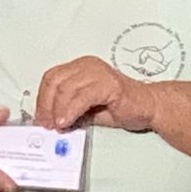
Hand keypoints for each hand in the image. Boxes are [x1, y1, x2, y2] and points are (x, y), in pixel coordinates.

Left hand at [35, 56, 161, 132]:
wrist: (149, 107)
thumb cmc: (121, 106)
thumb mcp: (87, 109)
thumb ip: (69, 110)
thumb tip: (49, 120)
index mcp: (81, 67)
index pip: (51, 78)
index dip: (42, 99)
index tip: (41, 118)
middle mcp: (88, 66)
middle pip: (55, 81)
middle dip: (46, 105)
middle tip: (46, 124)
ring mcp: (99, 73)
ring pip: (65, 88)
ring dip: (57, 110)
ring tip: (56, 126)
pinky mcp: (109, 84)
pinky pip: (82, 96)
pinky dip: (71, 110)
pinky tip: (67, 122)